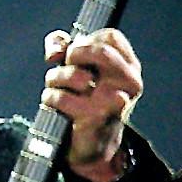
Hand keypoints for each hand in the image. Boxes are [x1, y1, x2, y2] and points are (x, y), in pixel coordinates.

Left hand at [43, 28, 141, 181]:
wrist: (93, 144)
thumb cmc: (87, 101)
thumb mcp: (79, 68)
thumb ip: (63, 47)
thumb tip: (55, 50)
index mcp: (130, 67)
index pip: (111, 37)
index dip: (87, 40)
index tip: (75, 53)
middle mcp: (130, 82)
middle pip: (100, 51)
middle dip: (74, 54)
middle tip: (66, 64)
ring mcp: (116, 100)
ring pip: (75, 74)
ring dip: (55, 78)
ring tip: (57, 87)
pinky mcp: (96, 117)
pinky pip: (63, 97)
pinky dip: (51, 98)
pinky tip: (55, 105)